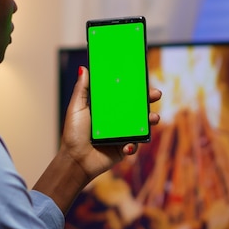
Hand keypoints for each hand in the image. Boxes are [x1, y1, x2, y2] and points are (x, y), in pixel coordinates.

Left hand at [59, 66, 161, 182]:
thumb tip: (84, 68)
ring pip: (142, 124)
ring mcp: (122, 133)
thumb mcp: (76, 108)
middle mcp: (116, 118)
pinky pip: (136, 143)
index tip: (143, 78)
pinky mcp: (124, 147)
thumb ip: (82, 89)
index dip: (134, 86)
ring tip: (153, 118)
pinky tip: (127, 145)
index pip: (123, 93)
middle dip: (149, 99)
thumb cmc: (73, 134)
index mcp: (106, 107)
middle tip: (155, 94)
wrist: (76, 160)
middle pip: (136, 106)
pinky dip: (134, 144)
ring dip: (150, 119)